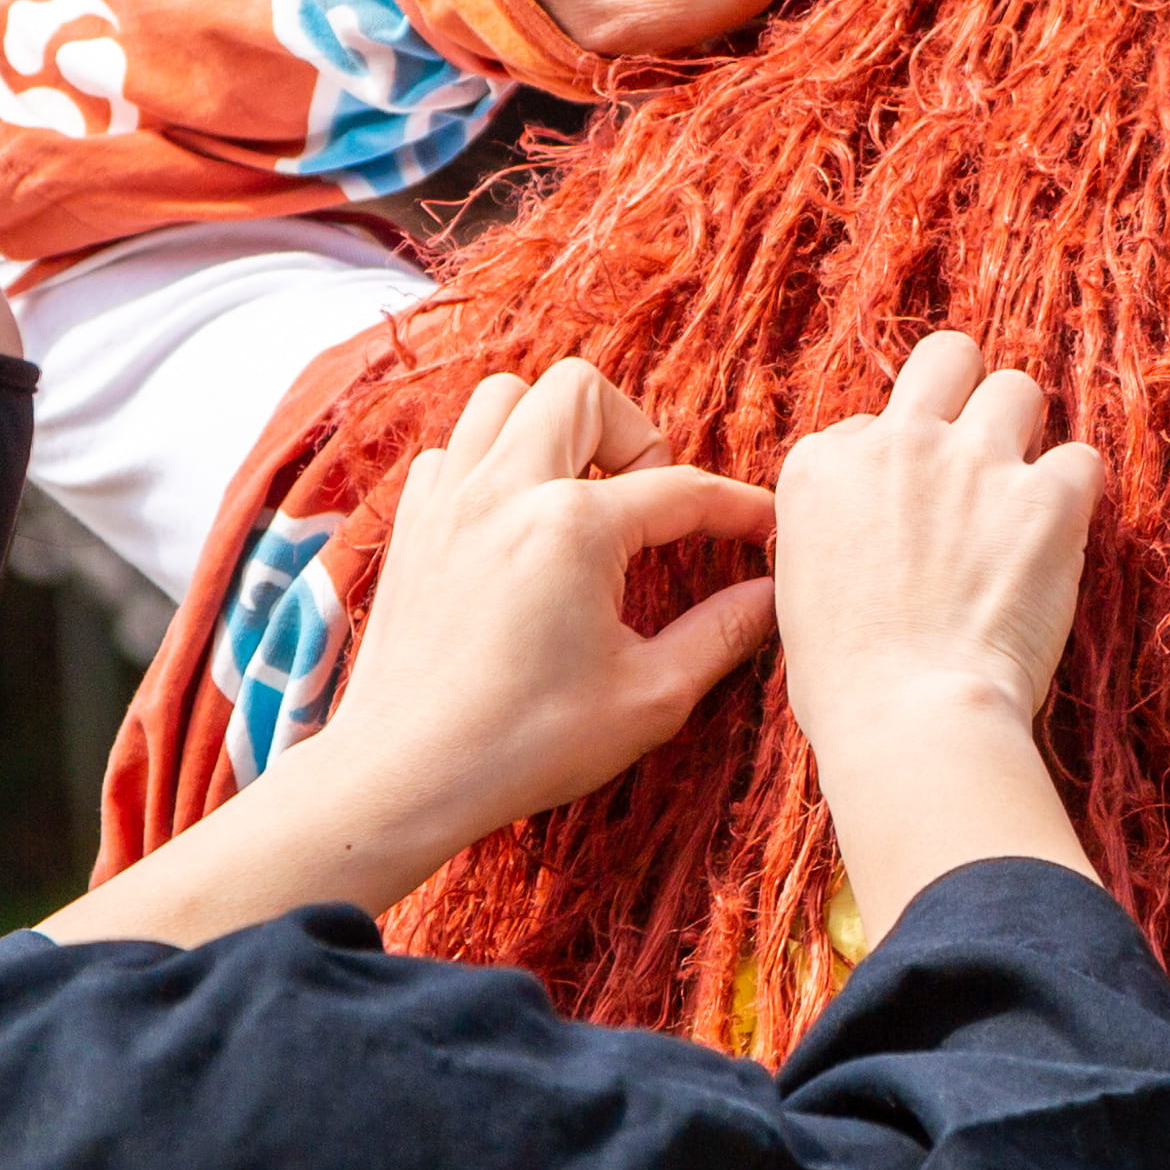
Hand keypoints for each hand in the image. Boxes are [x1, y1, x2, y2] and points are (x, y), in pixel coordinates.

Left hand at [328, 360, 776, 853]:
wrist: (403, 776)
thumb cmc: (524, 745)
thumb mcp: (649, 698)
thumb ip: (721, 634)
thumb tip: (767, 595)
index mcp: (572, 526)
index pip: (681, 490)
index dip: (737, 509)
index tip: (764, 529)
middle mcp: (504, 489)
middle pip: (583, 393)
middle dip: (634, 433)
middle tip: (649, 503)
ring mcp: (447, 500)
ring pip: (504, 397)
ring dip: (555, 429)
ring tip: (582, 495)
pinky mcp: (410, 525)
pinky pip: (453, 448)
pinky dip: (491, 462)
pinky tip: (516, 522)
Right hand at [774, 334, 1100, 936]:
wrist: (911, 719)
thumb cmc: (847, 685)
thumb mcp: (799, 592)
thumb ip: (832, 533)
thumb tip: (865, 530)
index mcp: (821, 466)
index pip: (868, 425)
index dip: (893, 468)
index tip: (903, 517)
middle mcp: (896, 444)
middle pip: (946, 358)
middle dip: (964, 390)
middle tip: (977, 446)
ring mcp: (973, 462)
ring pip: (1018, 388)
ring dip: (1023, 434)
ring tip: (1021, 494)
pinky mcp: (1045, 497)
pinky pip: (1080, 460)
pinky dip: (1074, 494)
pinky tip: (1060, 534)